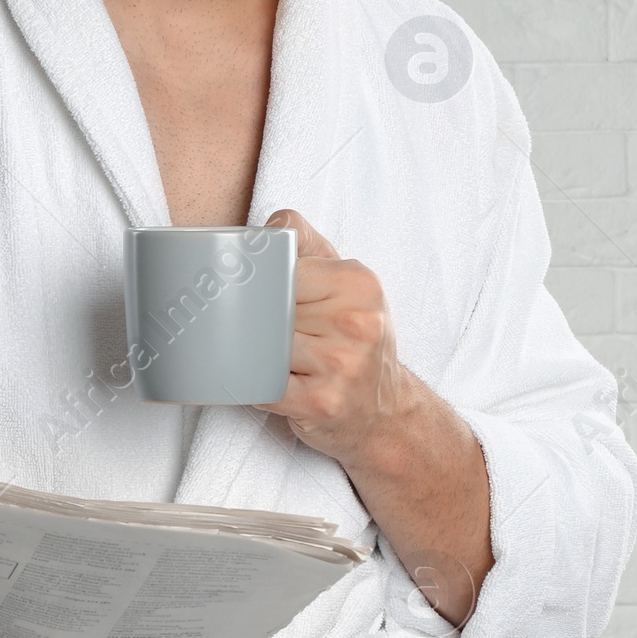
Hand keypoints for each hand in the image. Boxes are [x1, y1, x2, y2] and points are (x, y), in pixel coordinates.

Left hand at [257, 207, 412, 470]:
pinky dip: (253, 387)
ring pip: (263, 348)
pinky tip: (265, 384)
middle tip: (251, 330)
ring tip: (269, 359)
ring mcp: (342, 364)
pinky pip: (263, 387)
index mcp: (358, 283)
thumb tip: (270, 226)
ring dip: (253, 356)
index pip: (281, 271)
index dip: (259, 286)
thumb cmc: (355, 341)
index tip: (251, 296)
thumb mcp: (345, 284)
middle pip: (269, 311)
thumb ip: (308, 246)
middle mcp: (356, 322)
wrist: (385, 411)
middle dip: (254, 324)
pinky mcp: (323, 402)